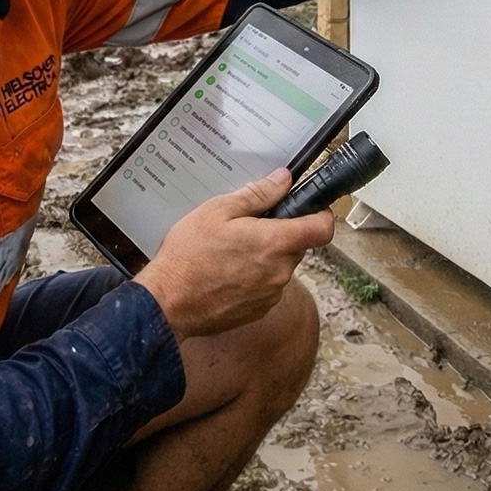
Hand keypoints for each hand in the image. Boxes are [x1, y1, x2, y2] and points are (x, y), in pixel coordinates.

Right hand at [134, 168, 335, 340]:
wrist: (168, 304)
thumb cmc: (188, 257)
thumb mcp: (217, 211)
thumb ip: (257, 195)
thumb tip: (283, 180)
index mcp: (275, 243)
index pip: (322, 228)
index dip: (320, 214)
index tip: (309, 208)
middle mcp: (280, 271)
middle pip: (298, 246)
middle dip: (279, 234)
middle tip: (247, 227)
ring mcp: (271, 294)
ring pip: (280, 266)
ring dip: (264, 256)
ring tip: (229, 252)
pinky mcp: (259, 310)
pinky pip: (267, 286)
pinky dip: (253, 277)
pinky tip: (226, 272)